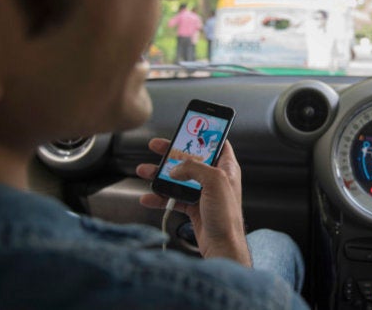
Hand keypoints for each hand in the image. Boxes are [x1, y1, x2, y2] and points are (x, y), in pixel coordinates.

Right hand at [136, 138, 250, 266]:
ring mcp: (203, 194)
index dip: (204, 133)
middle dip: (172, 152)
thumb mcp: (215, 181)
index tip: (190, 126)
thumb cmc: (227, 216)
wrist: (222, 246)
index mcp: (225, 168)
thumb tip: (176, 169)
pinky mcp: (194, 208)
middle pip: (191, 159)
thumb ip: (194, 168)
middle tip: (156, 145)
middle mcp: (215, 179)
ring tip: (144, 171)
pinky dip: (160, 197)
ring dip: (160, 175)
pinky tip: (148, 197)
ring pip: (178, 178)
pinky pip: (173, 198)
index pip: (217, 143)